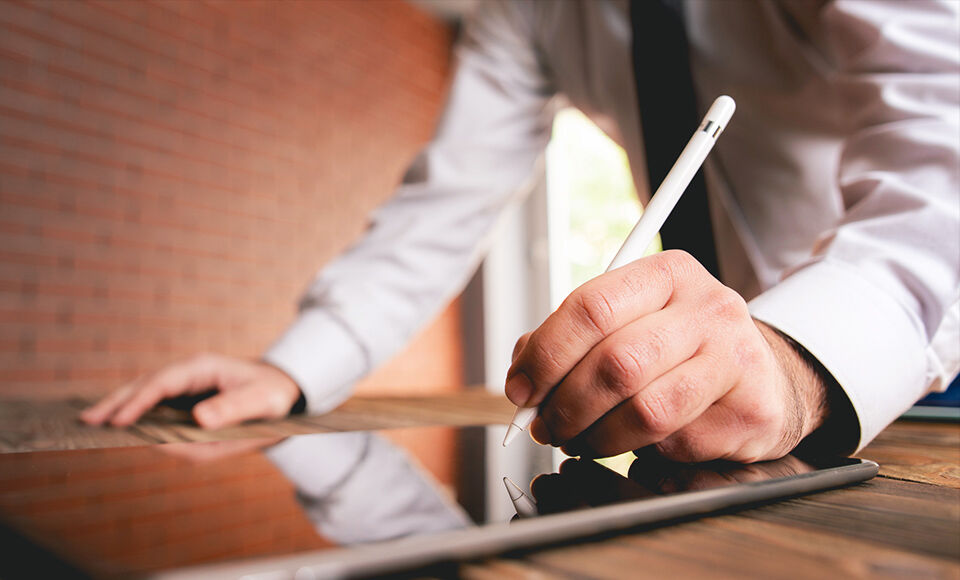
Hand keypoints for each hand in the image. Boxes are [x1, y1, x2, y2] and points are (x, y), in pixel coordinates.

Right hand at [80, 354, 302, 428]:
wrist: (285, 391)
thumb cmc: (274, 394)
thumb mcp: (262, 401)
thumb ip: (233, 409)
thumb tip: (199, 420)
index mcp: (203, 367)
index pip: (163, 383)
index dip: (140, 401)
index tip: (120, 420)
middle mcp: (189, 374)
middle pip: (146, 384)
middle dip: (117, 401)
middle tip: (87, 421)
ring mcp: (186, 386)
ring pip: (147, 395)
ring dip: (121, 408)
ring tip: (93, 424)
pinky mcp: (187, 400)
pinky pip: (157, 407)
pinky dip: (138, 416)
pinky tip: (122, 427)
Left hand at [505, 250, 830, 462]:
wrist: (761, 378)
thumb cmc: (681, 350)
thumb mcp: (630, 322)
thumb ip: (572, 338)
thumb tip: (523, 370)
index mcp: (667, 275)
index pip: (592, 307)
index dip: (545, 354)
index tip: (521, 387)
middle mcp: (707, 308)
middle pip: (615, 363)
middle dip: (565, 405)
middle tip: (546, 426)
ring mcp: (734, 358)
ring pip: (644, 410)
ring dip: (596, 436)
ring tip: (580, 439)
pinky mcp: (749, 409)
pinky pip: (674, 441)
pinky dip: (639, 450)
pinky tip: (633, 442)